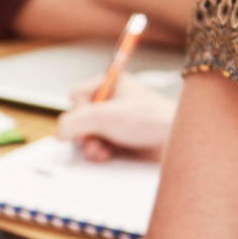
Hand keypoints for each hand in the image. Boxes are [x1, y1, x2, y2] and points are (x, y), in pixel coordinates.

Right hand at [57, 78, 177, 161]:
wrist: (178, 145)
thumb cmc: (152, 121)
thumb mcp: (104, 116)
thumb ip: (73, 122)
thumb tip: (59, 134)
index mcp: (112, 83)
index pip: (76, 94)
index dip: (80, 110)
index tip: (93, 117)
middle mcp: (113, 101)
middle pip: (79, 117)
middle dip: (84, 132)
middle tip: (94, 140)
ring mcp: (116, 122)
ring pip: (86, 134)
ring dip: (90, 145)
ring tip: (102, 150)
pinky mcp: (121, 140)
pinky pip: (96, 146)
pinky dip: (99, 153)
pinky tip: (109, 155)